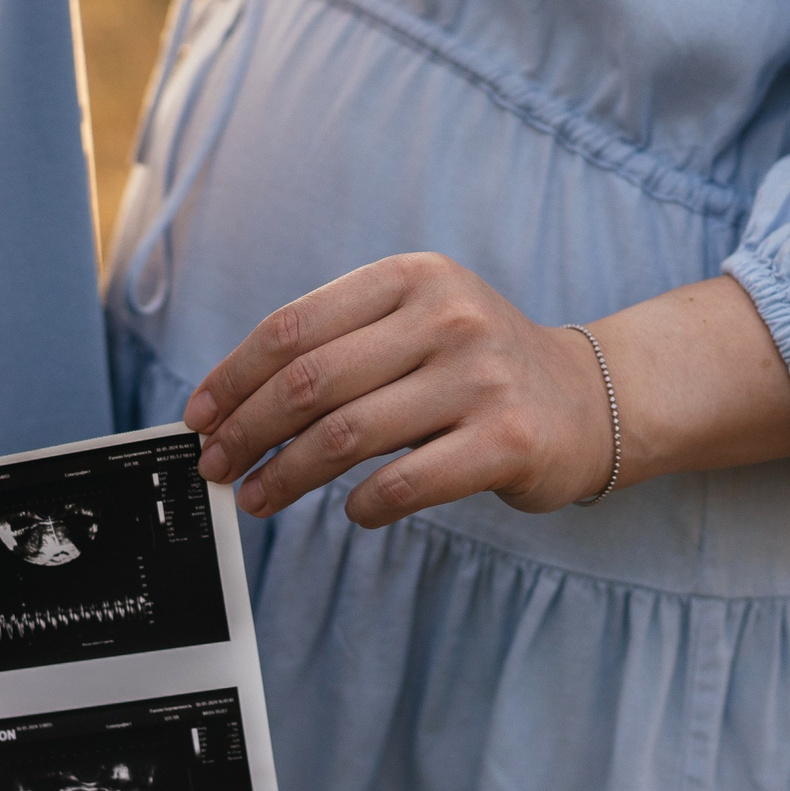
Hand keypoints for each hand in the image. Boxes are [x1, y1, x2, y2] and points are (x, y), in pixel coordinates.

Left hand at [186, 252, 615, 527]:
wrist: (590, 399)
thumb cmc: (477, 366)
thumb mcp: (417, 322)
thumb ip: (340, 346)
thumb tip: (232, 404)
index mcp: (412, 278)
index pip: (293, 327)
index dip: (233, 377)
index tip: (199, 417)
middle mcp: (447, 318)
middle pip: (309, 382)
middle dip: (247, 430)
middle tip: (216, 466)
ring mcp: (480, 378)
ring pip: (345, 435)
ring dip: (285, 475)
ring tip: (257, 498)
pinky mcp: (507, 441)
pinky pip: (404, 483)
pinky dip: (362, 506)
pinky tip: (350, 512)